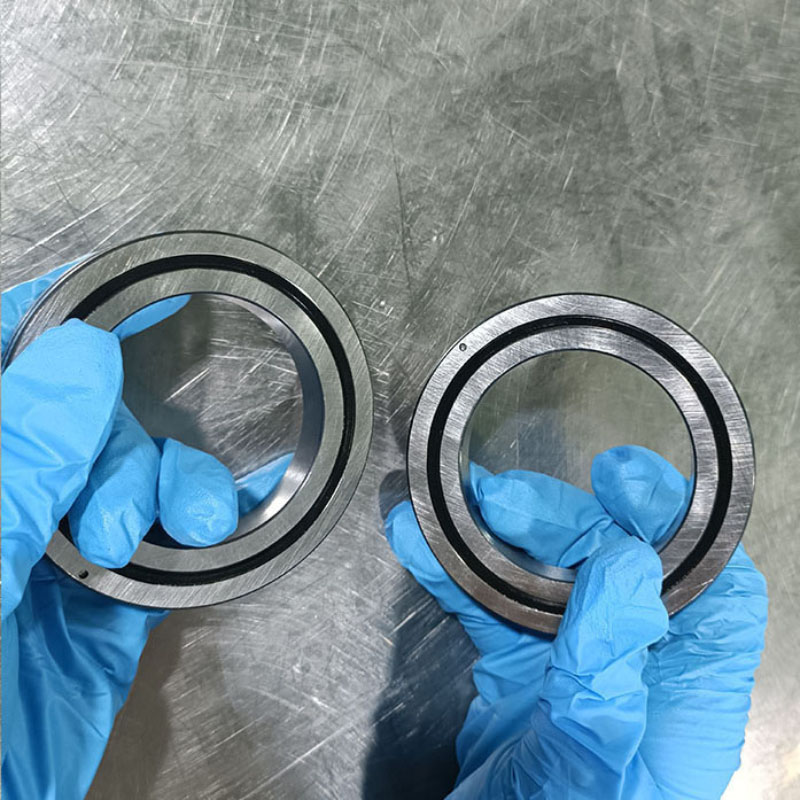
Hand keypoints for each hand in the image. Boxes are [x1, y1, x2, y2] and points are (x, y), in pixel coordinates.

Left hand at [1, 264, 284, 799]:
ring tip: (185, 528)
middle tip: (115, 514)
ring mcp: (54, 561)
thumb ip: (19, 465)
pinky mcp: (104, 616)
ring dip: (174, 491)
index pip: (9, 370)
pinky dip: (197, 530)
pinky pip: (161, 551)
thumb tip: (79, 350)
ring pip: (134, 484)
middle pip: (86, 425)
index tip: (130, 294)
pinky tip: (221, 515)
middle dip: (125, 448)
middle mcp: (9, 506)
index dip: (59, 321)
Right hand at [385, 447, 766, 798]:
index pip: (713, 589)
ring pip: (546, 578)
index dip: (678, 524)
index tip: (625, 480)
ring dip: (500, 537)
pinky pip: (486, 610)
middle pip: (614, 566)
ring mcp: (570, 667)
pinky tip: (420, 543)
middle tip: (506, 498)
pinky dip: (453, 575)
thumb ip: (608, 667)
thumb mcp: (593, 762)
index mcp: (683, 695)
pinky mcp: (515, 673)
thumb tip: (625, 563)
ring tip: (460, 505)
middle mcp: (633, 667)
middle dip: (561, 522)